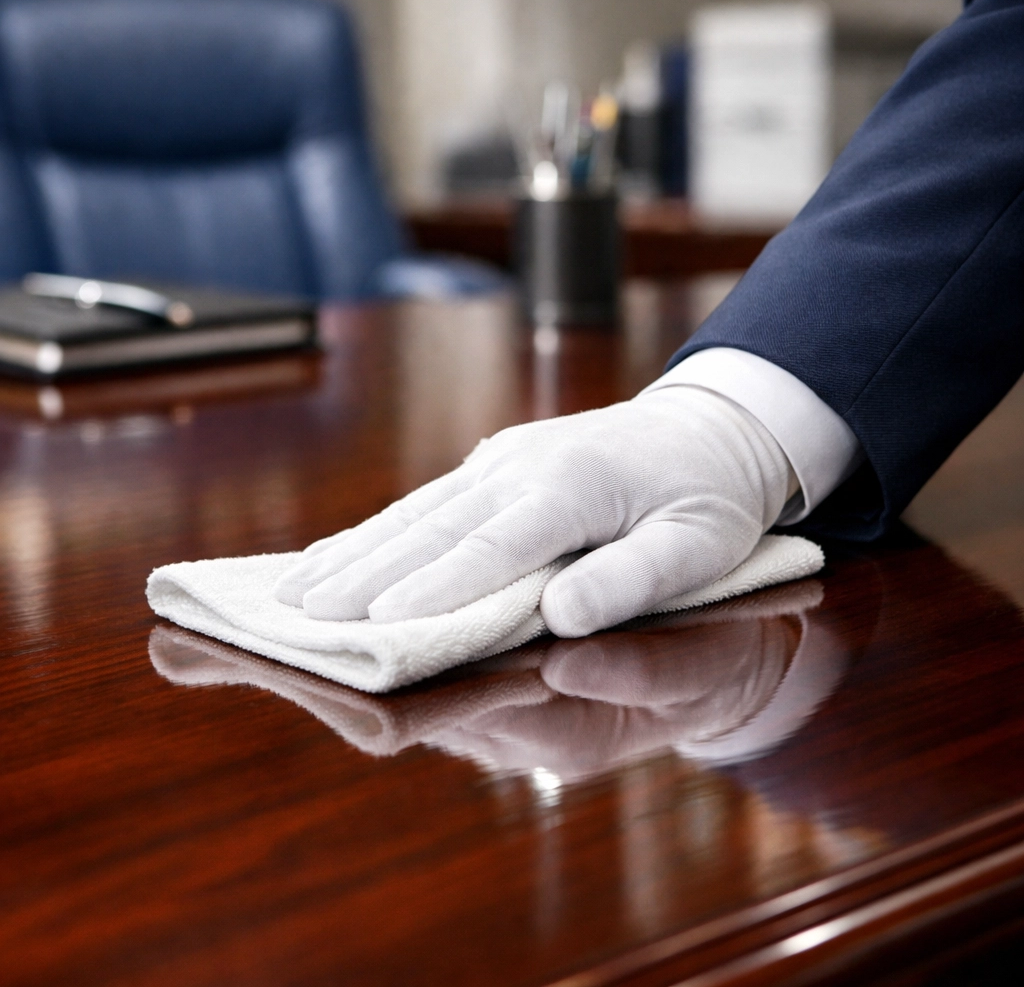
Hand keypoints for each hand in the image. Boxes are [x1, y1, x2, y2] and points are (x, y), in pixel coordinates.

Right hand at [273, 385, 793, 636]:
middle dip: (365, 574)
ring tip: (294, 589)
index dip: (430, 590)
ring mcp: (503, 460)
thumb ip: (632, 581)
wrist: (709, 430)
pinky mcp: (495, 463)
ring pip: (416, 513)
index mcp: (570, 490)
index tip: (371, 624)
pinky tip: (340, 553)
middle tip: (300, 614)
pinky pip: (427, 501)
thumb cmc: (707, 501)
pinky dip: (378, 532)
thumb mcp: (698, 548)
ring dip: (354, 552)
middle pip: (433, 529)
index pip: (490, 549)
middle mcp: (522, 468)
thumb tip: (560, 614)